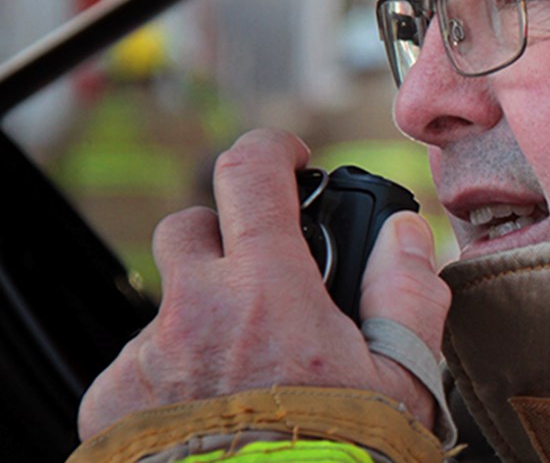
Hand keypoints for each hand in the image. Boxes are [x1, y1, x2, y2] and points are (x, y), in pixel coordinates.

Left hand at [77, 129, 450, 440]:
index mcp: (267, 291)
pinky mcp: (108, 405)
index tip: (287, 158)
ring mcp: (144, 359)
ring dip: (201, 320)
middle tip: (260, 275)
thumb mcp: (404, 380)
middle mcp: (193, 312)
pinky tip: (209, 415)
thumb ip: (408, 293)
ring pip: (167, 307)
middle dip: (223, 236)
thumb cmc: (341, 457)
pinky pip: (137, 367)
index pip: (249, 174)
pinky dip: (169, 378)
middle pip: (188, 228)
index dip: (270, 150)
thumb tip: (404, 234)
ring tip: (244, 376)